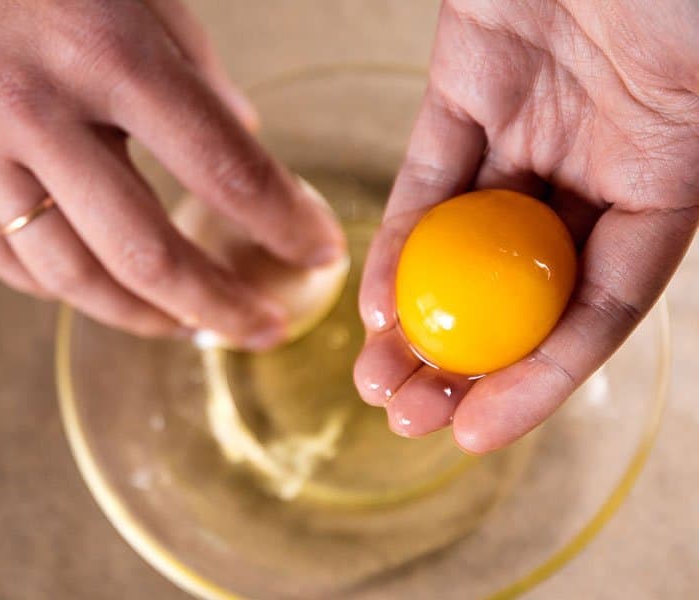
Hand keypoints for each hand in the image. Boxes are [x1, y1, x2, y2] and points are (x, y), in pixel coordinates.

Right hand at [0, 0, 343, 347]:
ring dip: (142, 317)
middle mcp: (38, 108)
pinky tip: (102, 293)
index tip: (320, 249)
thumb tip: (241, 133)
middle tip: (265, 328)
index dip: (283, 221)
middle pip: (145, 251)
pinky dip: (59, 288)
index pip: (222, 168)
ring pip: (68, 274)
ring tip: (191, 330)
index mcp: (107, 52)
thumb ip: (192, 67)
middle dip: (219, 305)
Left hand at [356, 0, 698, 451]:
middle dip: (460, 366)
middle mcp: (591, 171)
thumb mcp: (696, 133)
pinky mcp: (467, 89)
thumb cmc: (683, 7)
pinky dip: (399, 242)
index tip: (475, 433)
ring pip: (462, 249)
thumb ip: (655, 215)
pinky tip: (371, 302)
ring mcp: (527, 132)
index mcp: (663, 190)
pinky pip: (425, 181)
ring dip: (416, 320)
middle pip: (516, 293)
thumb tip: (593, 315)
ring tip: (376, 381)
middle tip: (407, 417)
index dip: (534, 383)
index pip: (592, 314)